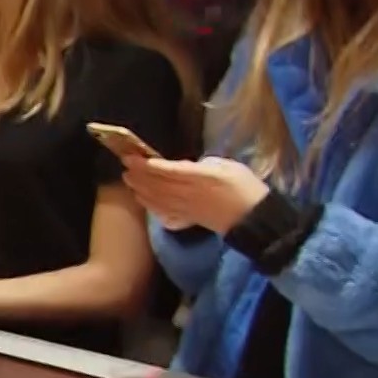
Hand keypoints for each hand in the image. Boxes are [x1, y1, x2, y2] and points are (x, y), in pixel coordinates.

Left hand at [123, 156, 270, 234]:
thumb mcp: (226, 166)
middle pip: (155, 184)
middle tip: (125, 166)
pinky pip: (163, 212)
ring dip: (139, 189)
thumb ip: (203, 164)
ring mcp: (185, 208)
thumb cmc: (244, 186)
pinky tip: (142, 200)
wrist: (253, 216)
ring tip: (129, 180)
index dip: (144, 164)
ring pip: (155, 198)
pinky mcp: (187, 219)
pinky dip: (149, 206)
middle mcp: (187, 193)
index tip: (130, 158)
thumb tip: (185, 166)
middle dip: (137, 175)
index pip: (164, 170)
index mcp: (198, 177)